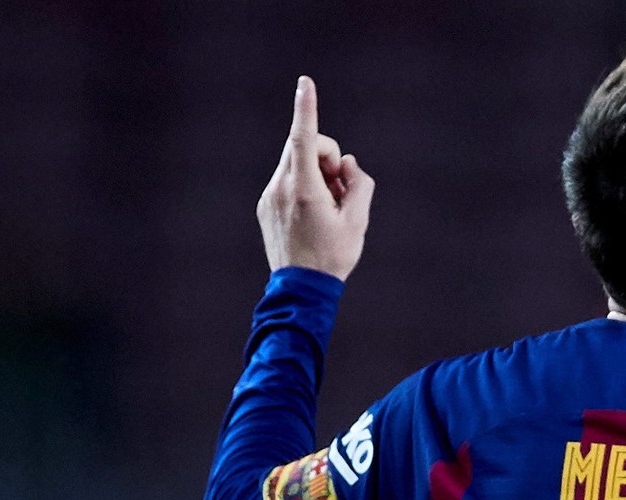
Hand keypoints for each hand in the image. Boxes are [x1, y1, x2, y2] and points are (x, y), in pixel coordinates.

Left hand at [257, 76, 374, 280]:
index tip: (305, 84)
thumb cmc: (334, 255)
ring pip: (295, 163)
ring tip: (329, 207)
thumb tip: (346, 164)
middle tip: (341, 187)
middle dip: (326, 157)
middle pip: (304, 147)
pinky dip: (305, 186)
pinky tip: (314, 216)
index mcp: (305, 190)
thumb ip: (358, 183)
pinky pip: (287, 180)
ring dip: (316, 173)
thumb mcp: (359, 221)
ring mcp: (270, 196)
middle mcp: (281, 187)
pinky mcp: (266, 205)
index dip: (307, 108)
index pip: (304, 138)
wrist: (301, 289)